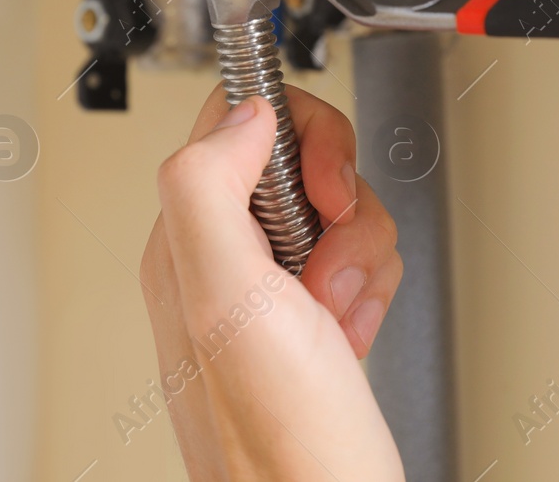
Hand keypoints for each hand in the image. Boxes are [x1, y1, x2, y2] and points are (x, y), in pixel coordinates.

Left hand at [139, 85, 403, 480]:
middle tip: (331, 257)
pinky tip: (351, 333)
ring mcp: (268, 290)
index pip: (234, 119)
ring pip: (338, 210)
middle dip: (341, 205)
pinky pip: (358, 260)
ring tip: (337, 311)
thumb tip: (242, 113)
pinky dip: (372, 291)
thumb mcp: (226, 296)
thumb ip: (208, 188)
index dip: (298, 134)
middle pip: (299, 160)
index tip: (324, 187)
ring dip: (360, 257)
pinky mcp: (310, 318)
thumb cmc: (280, 444)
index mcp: (186, 240)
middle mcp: (219, 258)